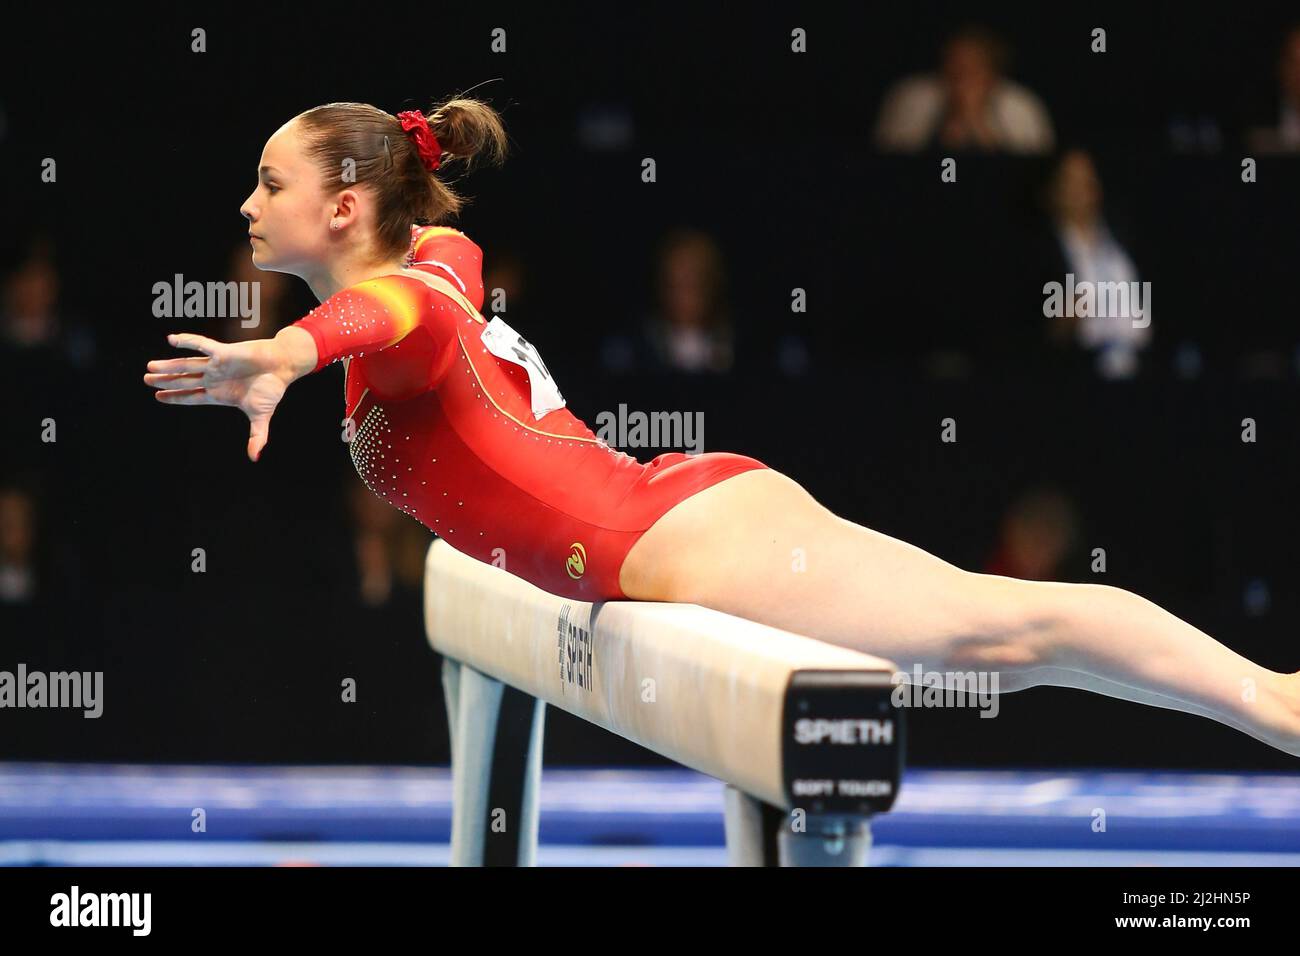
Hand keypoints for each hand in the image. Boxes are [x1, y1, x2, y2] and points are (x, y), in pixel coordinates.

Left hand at [143, 333, 292, 461]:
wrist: (283, 366)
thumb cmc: (272, 389)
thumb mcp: (261, 416)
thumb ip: (257, 436)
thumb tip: (254, 458)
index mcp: (219, 394)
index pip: (192, 397)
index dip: (175, 398)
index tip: (159, 397)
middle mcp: (214, 379)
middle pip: (184, 381)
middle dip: (165, 381)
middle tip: (146, 380)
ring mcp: (216, 365)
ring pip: (187, 365)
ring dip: (168, 367)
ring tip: (150, 367)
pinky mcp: (223, 353)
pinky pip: (202, 346)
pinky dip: (187, 342)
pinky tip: (171, 340)